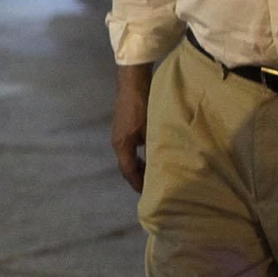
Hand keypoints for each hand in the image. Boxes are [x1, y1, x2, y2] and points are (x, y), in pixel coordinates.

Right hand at [110, 65, 151, 192]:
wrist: (133, 83)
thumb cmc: (143, 106)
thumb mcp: (151, 130)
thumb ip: (153, 148)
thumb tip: (161, 165)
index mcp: (122, 145)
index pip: (128, 171)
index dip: (137, 183)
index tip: (147, 193)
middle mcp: (117, 142)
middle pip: (125, 166)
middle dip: (136, 177)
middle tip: (150, 187)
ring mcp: (118, 134)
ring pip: (126, 157)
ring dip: (136, 166)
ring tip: (150, 173)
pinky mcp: (122, 127)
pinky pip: (128, 148)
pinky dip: (136, 156)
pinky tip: (147, 155)